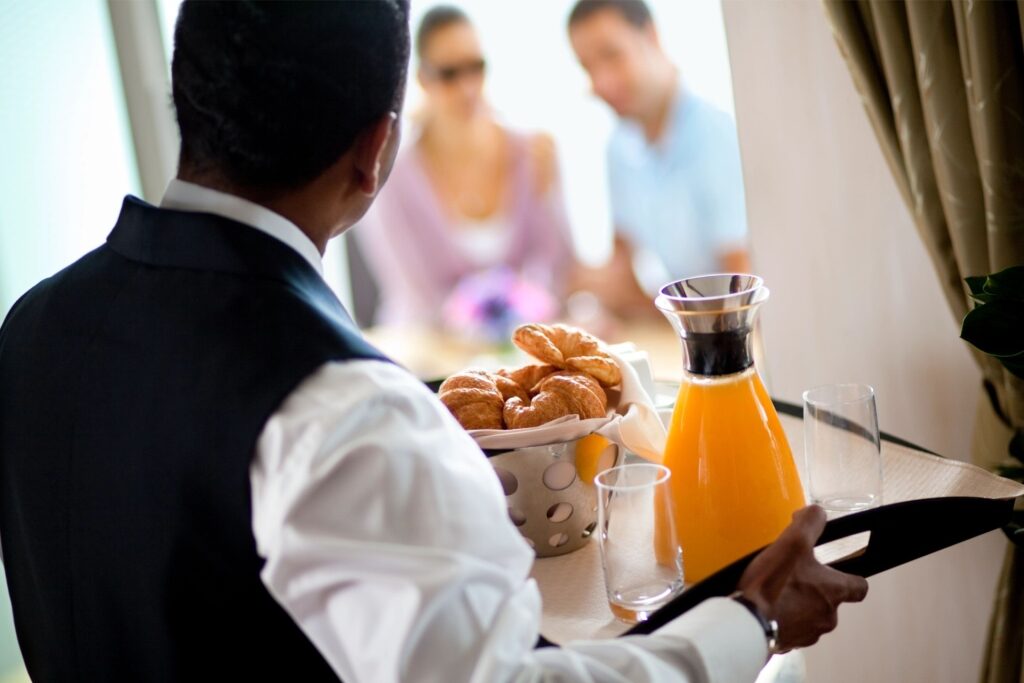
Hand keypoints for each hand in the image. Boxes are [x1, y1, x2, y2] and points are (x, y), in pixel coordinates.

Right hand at [738, 505, 868, 650]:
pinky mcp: (788, 644)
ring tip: (775, 593)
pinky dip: (782, 620)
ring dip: (798, 606)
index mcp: (834, 592)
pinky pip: (790, 630)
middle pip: (831, 602)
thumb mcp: (793, 541)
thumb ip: (810, 522)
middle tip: (793, 577)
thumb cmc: (774, 583)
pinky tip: (765, 609)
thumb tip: (817, 513)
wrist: (746, 622)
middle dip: (815, 590)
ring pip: (810, 617)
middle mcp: (827, 617)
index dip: (851, 577)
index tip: (838, 571)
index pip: (860, 587)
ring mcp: (808, 634)